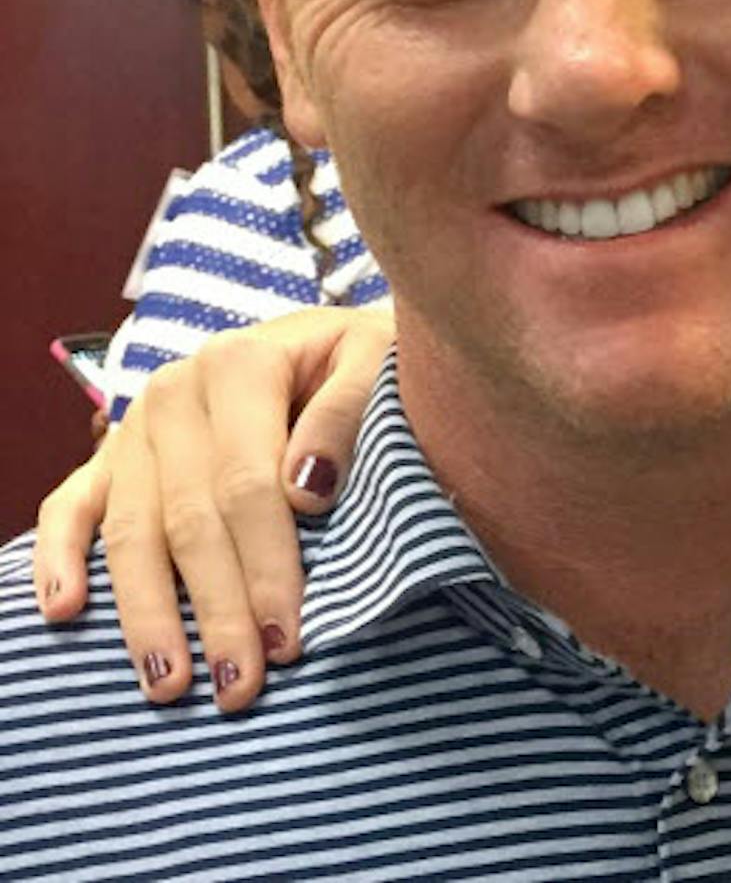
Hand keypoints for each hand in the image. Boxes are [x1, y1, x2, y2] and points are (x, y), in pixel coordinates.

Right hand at [32, 305, 392, 710]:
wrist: (332, 339)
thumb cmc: (365, 360)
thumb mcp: (381, 359)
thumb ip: (349, 411)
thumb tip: (306, 488)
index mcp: (240, 364)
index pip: (248, 482)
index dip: (267, 565)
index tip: (289, 637)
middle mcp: (176, 394)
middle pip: (190, 520)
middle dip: (216, 610)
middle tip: (241, 683)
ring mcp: (135, 428)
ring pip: (132, 532)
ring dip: (147, 614)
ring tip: (169, 683)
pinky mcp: (111, 455)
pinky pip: (69, 508)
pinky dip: (57, 558)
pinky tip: (62, 612)